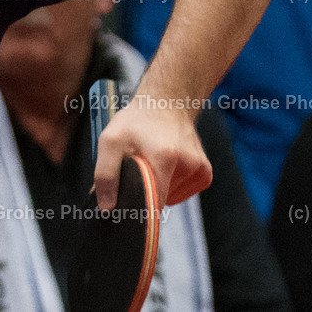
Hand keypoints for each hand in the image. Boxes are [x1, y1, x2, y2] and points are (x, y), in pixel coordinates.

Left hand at [93, 100, 211, 210]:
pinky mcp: (205, 174)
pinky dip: (170, 185)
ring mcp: (200, 170)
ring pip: (170, 197)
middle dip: (143, 192)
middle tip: (136, 169)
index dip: (136, 208)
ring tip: (151, 162)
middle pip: (160, 201)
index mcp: (164, 157)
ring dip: (157, 187)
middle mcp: (188, 165)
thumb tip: (107, 208)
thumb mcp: (110, 141)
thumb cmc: (136, 122)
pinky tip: (165, 165)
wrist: (166, 103)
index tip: (126, 205)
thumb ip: (105, 175)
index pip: (153, 204)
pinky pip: (181, 192)